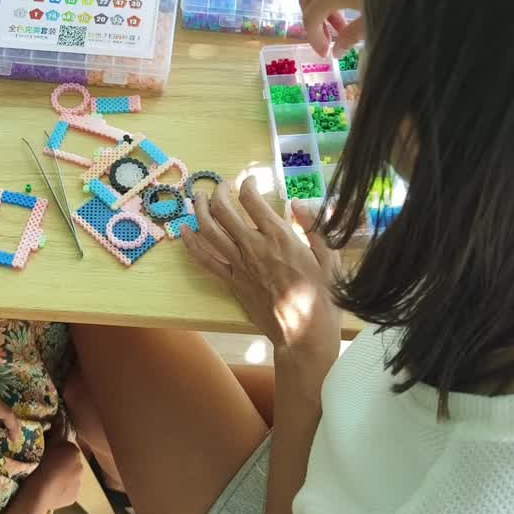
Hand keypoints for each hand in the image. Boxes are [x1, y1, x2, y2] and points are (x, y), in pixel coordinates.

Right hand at [30, 425, 83, 510]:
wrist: (40, 490)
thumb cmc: (41, 463)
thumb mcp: (48, 443)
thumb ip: (57, 431)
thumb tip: (61, 417)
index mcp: (74, 451)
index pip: (68, 449)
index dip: (59, 452)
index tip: (51, 455)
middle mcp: (80, 466)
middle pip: (71, 463)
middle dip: (64, 464)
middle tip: (50, 467)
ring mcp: (78, 483)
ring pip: (71, 477)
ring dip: (64, 477)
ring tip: (50, 480)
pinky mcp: (74, 496)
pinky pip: (69, 491)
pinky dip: (63, 490)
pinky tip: (52, 490)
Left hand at [181, 178, 342, 375]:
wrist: (304, 333)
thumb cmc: (322, 295)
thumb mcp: (329, 256)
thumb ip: (313, 226)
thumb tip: (296, 203)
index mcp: (279, 236)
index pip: (252, 199)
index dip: (248, 183)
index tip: (250, 180)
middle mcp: (254, 247)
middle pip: (224, 210)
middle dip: (219, 191)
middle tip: (222, 185)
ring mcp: (239, 265)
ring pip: (209, 230)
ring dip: (200, 210)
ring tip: (198, 197)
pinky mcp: (232, 282)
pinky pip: (205, 260)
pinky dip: (191, 244)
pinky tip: (184, 231)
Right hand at [299, 0, 365, 57]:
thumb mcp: (372, 21)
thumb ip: (351, 37)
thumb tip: (337, 51)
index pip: (310, 19)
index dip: (314, 39)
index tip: (325, 53)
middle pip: (307, 0)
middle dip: (315, 22)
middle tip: (330, 38)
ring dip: (325, 6)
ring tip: (344, 21)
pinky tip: (352, 0)